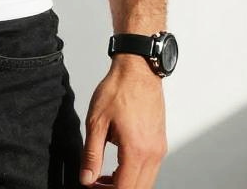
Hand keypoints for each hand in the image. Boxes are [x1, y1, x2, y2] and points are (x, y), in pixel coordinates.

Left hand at [79, 56, 167, 187]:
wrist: (138, 70)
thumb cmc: (118, 90)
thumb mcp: (96, 121)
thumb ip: (92, 154)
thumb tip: (86, 179)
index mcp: (136, 151)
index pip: (124, 188)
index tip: (90, 185)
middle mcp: (153, 154)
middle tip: (96, 183)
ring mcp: (159, 150)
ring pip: (145, 182)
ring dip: (126, 184)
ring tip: (104, 176)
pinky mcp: (160, 144)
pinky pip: (150, 170)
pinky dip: (134, 174)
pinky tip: (118, 164)